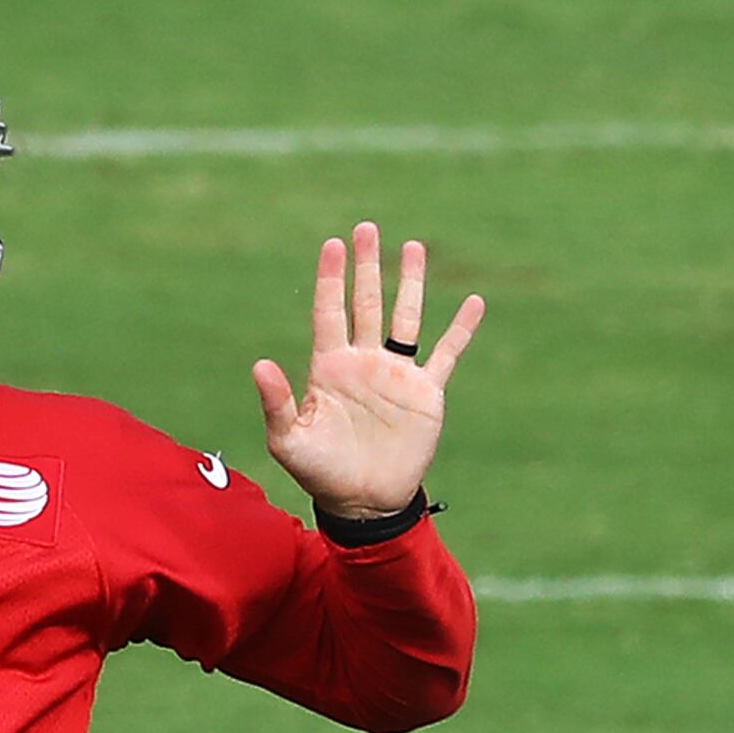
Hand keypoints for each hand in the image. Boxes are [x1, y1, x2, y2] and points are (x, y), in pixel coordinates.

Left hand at [252, 221, 483, 520]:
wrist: (364, 503)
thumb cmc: (321, 473)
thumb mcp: (290, 441)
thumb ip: (277, 402)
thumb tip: (260, 364)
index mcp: (330, 367)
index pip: (330, 311)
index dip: (332, 278)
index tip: (333, 244)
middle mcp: (364, 362)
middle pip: (367, 303)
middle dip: (367, 267)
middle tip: (367, 229)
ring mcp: (396, 375)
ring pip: (405, 319)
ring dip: (410, 283)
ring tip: (413, 247)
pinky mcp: (425, 393)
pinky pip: (446, 354)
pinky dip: (461, 330)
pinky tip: (473, 303)